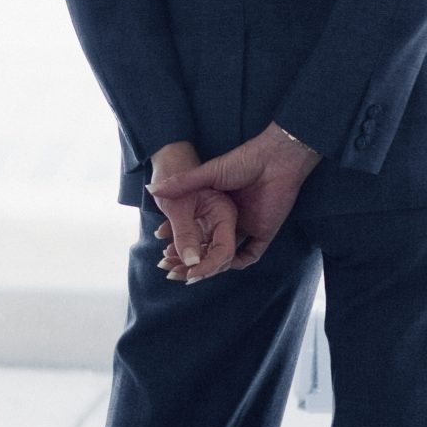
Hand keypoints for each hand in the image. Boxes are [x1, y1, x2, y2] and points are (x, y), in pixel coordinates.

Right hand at [148, 124, 321, 275]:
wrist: (274, 159)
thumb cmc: (243, 161)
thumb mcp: (207, 174)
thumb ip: (181, 183)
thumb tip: (151, 189)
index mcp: (219, 206)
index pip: (197, 227)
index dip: (180, 236)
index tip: (162, 242)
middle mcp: (232, 219)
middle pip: (209, 244)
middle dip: (191, 255)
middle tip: (171, 261)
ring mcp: (248, 226)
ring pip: (227, 253)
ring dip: (212, 263)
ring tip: (192, 268)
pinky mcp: (264, 232)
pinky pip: (250, 254)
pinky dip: (238, 262)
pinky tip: (222, 263)